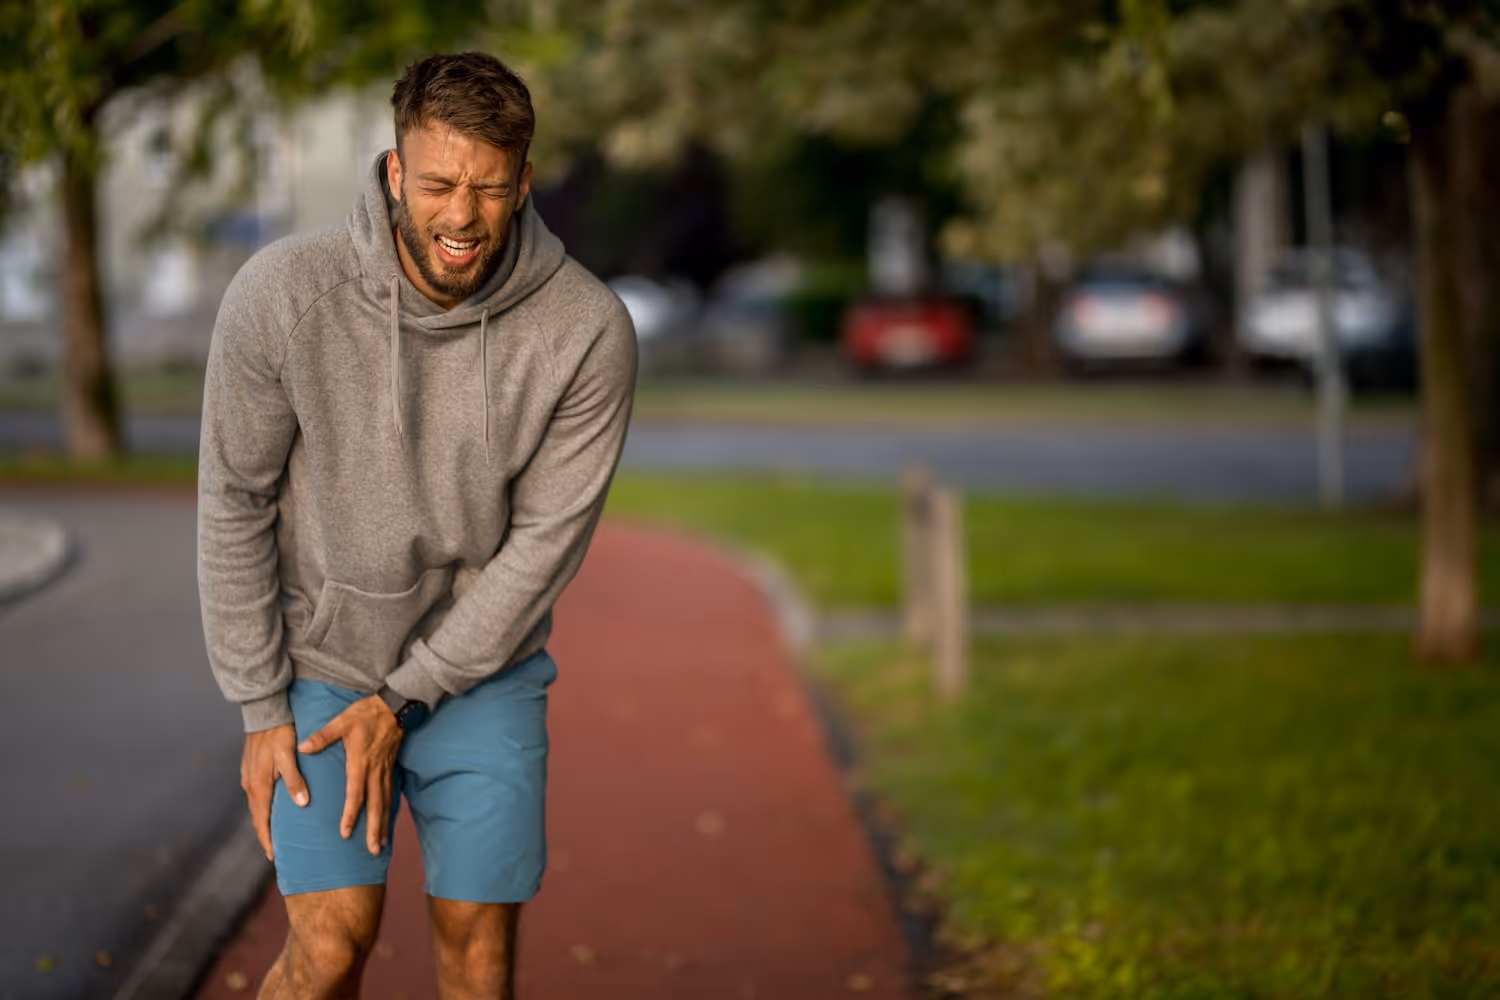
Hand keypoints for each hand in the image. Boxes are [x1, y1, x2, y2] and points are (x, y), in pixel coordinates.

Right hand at [241, 724, 309, 861]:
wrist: (264, 712)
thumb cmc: (279, 733)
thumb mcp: (288, 756)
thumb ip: (294, 780)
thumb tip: (301, 804)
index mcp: (258, 785)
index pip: (261, 821)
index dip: (267, 840)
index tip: (273, 857)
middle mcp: (250, 784)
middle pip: (257, 817)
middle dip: (265, 836)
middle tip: (276, 852)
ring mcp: (248, 777)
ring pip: (256, 806)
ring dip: (264, 822)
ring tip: (275, 835)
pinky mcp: (251, 770)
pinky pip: (257, 795)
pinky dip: (263, 807)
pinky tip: (272, 808)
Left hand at [298, 695, 402, 854]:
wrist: (395, 705)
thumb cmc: (367, 713)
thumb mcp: (342, 721)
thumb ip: (323, 736)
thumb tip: (302, 748)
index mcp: (360, 762)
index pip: (355, 794)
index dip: (350, 814)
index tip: (345, 833)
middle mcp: (374, 771)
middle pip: (375, 805)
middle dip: (374, 829)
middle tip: (372, 850)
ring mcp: (385, 771)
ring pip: (385, 803)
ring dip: (383, 825)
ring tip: (380, 845)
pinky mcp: (390, 768)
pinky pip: (390, 795)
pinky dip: (389, 812)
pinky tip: (386, 823)